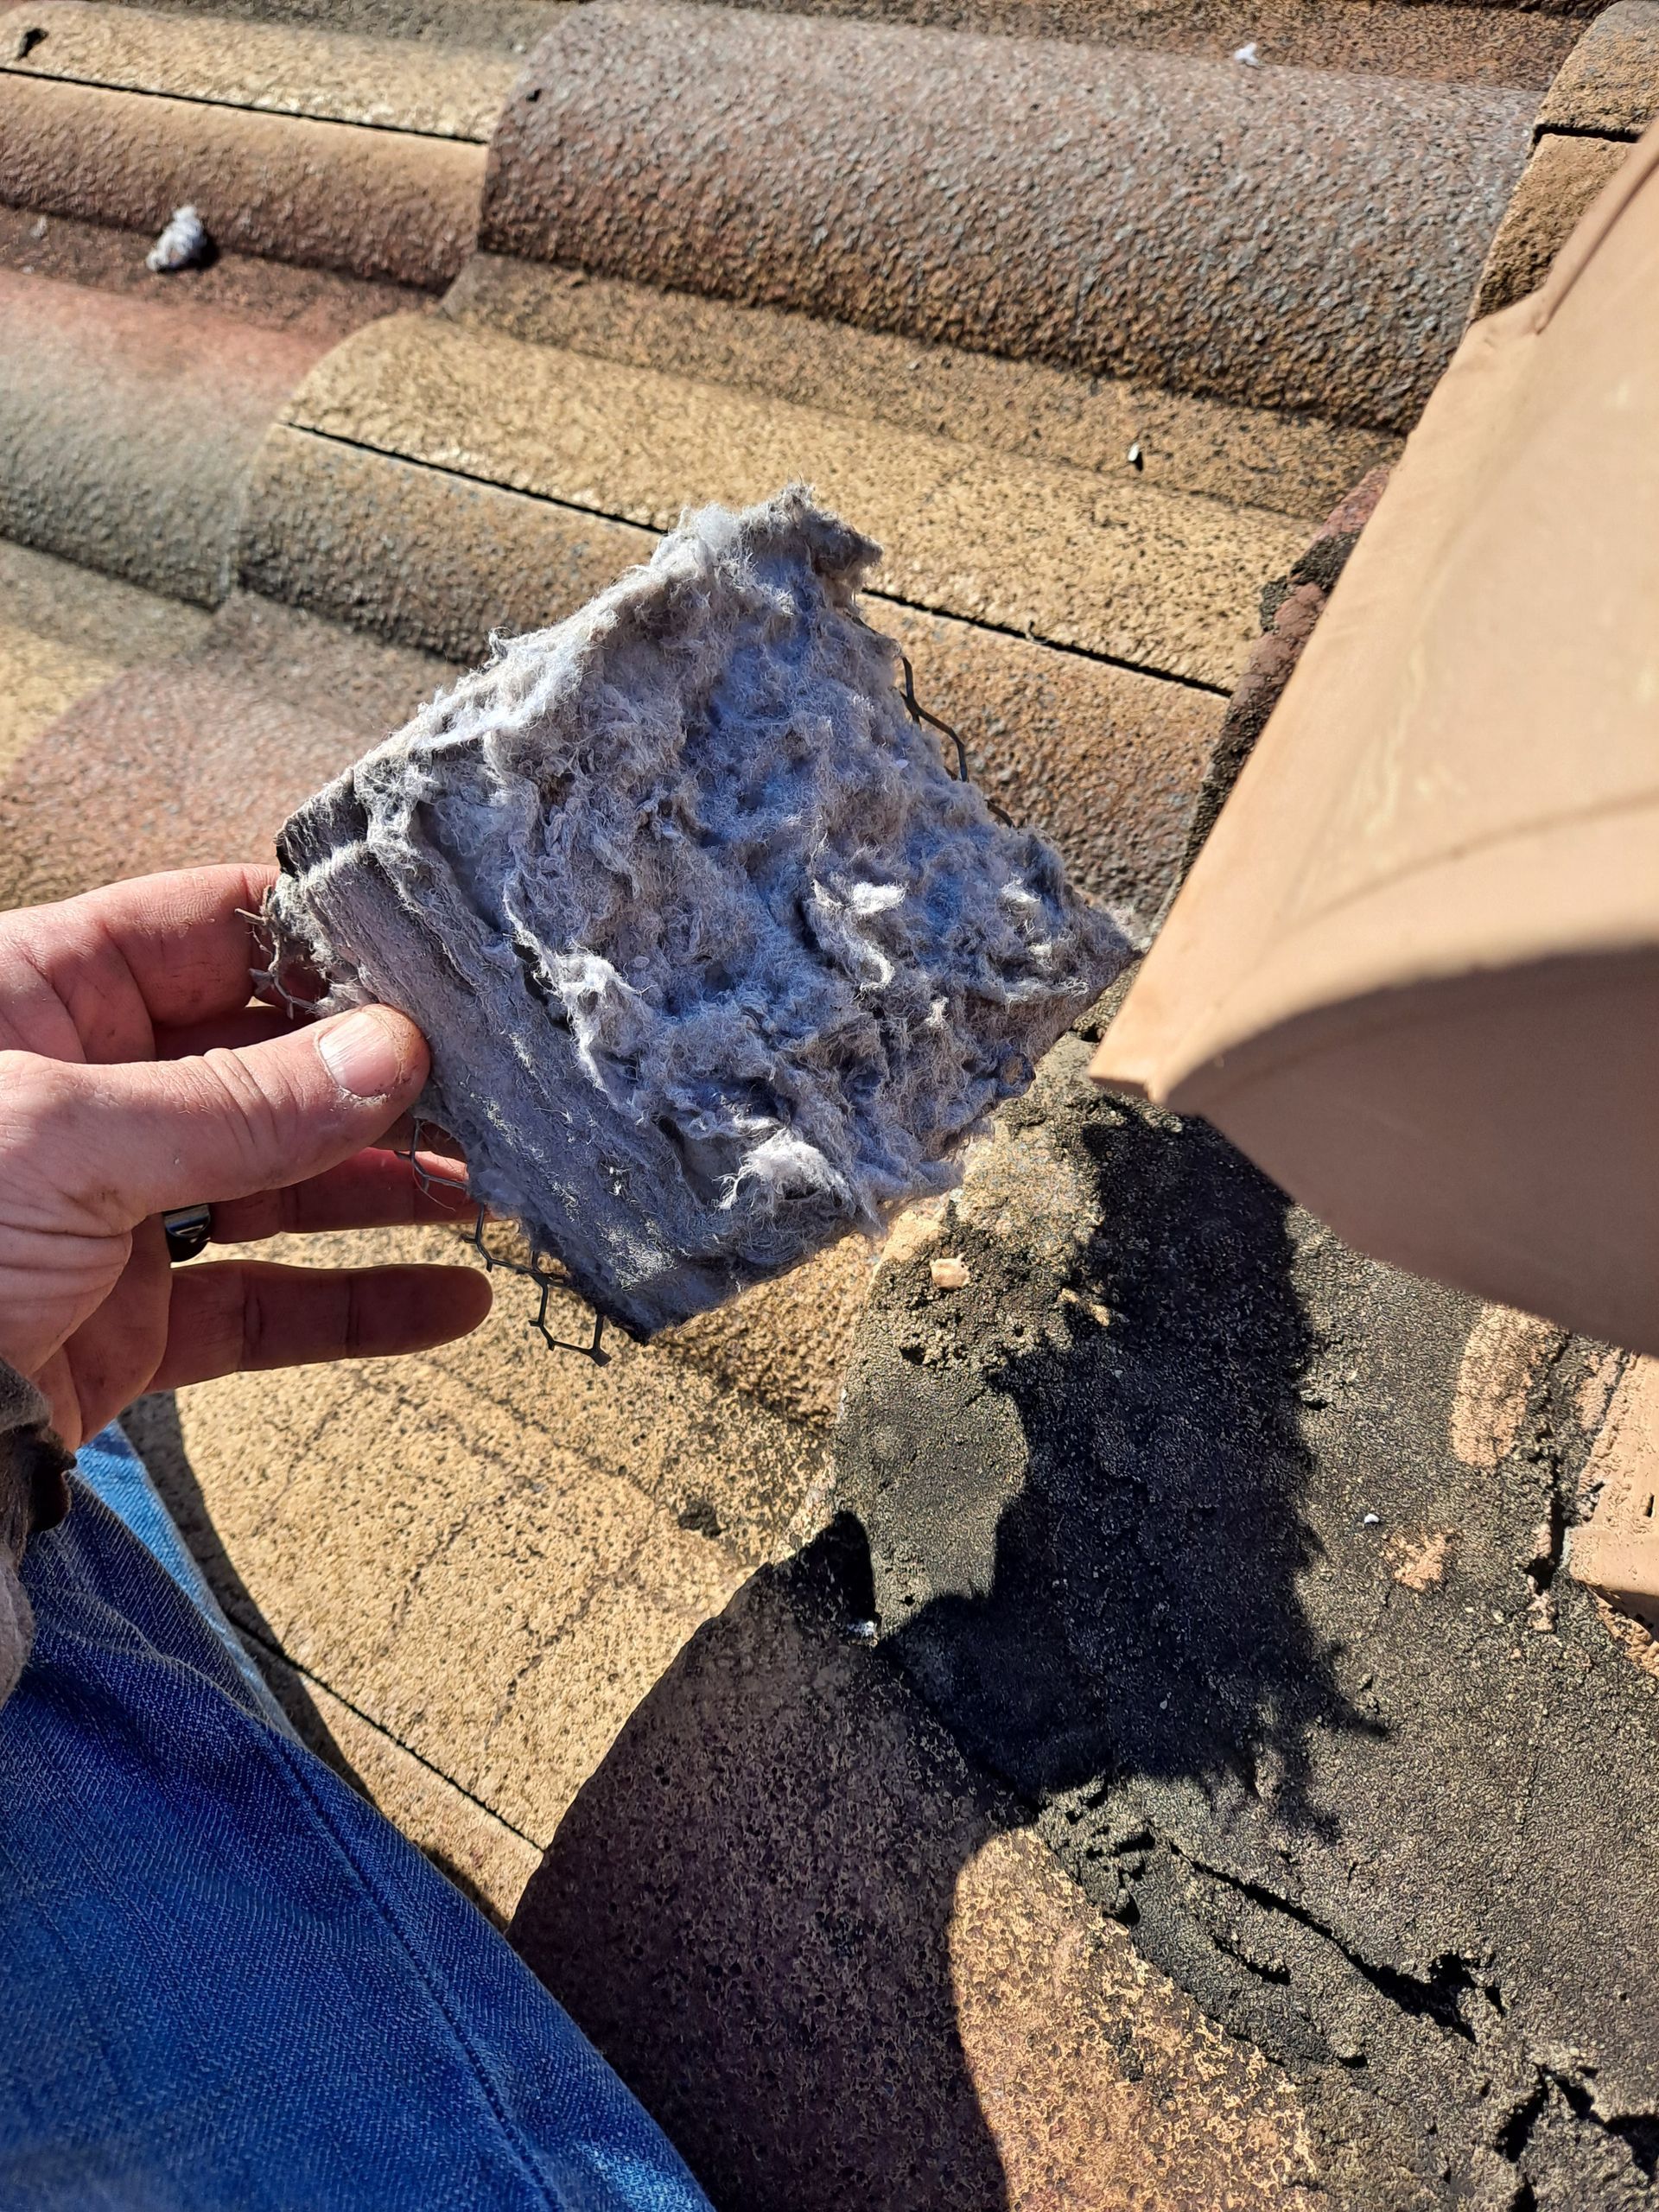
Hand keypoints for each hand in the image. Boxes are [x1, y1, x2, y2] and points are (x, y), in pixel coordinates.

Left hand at [0, 864, 491, 1449]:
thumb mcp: (66, 1141)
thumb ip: (239, 1104)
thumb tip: (392, 1053)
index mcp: (32, 1003)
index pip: (200, 930)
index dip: (313, 940)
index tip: (428, 958)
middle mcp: (78, 1097)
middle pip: (259, 1060)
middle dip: (378, 1075)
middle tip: (490, 1086)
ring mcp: (106, 1214)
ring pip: (279, 1181)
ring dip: (390, 1187)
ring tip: (498, 1190)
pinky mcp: (126, 1327)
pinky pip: (264, 1304)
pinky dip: (359, 1306)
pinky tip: (452, 1302)